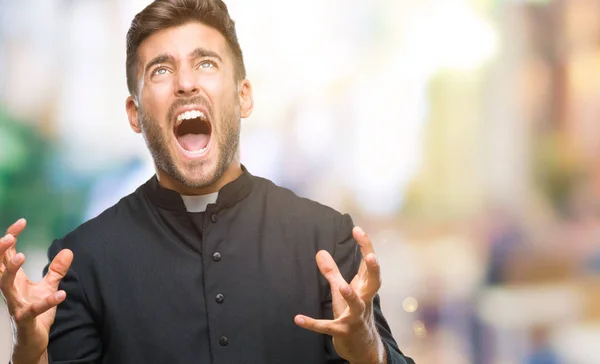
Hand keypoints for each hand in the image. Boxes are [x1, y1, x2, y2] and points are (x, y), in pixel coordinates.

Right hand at [0, 219, 72, 362]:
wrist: (32, 340)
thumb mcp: (47, 286)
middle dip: (0, 251)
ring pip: (4, 285)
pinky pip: (33, 309)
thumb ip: (56, 270)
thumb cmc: (36, 313)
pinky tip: (60, 294)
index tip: (21, 222)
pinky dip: (47, 301)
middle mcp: (11, 289)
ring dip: (11, 270)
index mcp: (14, 280)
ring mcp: (15, 304)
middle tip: (8, 237)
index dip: (11, 237)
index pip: (7, 254)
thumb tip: (68, 250)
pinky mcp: (25, 319)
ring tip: (23, 256)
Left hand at [295, 226, 385, 363]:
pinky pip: (327, 327)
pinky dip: (313, 324)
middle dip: (374, 269)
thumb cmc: (354, 313)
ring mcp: (355, 316)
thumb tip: (319, 252)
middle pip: (374, 283)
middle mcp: (364, 300)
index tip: (357, 229)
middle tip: (371, 256)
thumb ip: (332, 272)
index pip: (369, 265)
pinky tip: (298, 319)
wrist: (363, 347)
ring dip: (351, 296)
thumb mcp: (342, 291)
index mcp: (365, 288)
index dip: (365, 246)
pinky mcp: (343, 331)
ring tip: (343, 287)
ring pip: (356, 305)